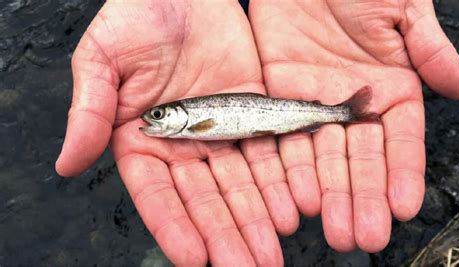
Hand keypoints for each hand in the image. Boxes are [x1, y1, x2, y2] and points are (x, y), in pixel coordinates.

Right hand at [55, 1, 294, 264]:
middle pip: (204, 199)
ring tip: (270, 252)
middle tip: (245, 266)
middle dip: (225, 234)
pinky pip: (266, 153)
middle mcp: (182, 146)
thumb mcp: (102, 60)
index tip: (195, 258)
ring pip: (239, 185)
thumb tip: (66, 163)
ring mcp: (219, 134)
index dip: (174, 226)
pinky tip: (290, 209)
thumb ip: (89, 112)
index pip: (157, 194)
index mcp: (141, 141)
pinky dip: (278, 182)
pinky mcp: (250, 116)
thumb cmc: (137, 16)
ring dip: (255, 220)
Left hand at [249, 0, 458, 251]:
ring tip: (333, 228)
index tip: (403, 207)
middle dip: (362, 198)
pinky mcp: (279, 101)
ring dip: (328, 195)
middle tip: (364, 235)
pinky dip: (291, 169)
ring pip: (323, 159)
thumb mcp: (403, 9)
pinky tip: (297, 198)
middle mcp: (354, 107)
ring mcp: (315, 107)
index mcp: (391, 91)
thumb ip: (429, 49)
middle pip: (359, 161)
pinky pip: (285, 140)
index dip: (401, 175)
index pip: (399, 142)